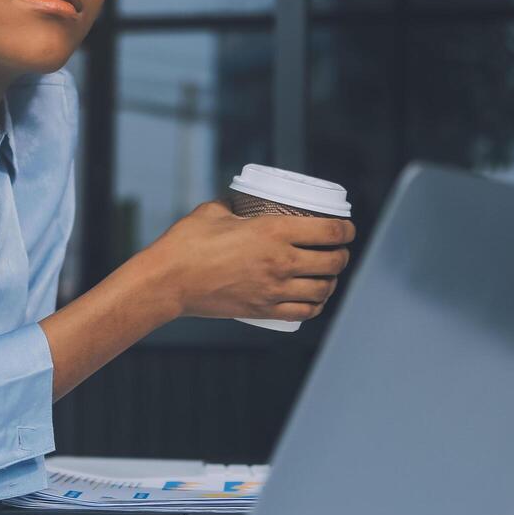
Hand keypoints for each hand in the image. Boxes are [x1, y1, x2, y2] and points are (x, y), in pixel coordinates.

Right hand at [148, 198, 355, 322]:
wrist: (167, 282)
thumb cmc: (186, 243)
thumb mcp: (214, 211)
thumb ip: (235, 205)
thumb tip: (244, 202)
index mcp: (273, 232)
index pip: (329, 232)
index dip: (346, 230)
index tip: (346, 229)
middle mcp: (280, 262)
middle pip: (333, 262)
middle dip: (342, 255)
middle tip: (338, 250)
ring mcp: (273, 289)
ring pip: (323, 289)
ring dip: (332, 281)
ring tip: (328, 274)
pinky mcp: (263, 310)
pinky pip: (304, 312)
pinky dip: (317, 305)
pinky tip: (316, 298)